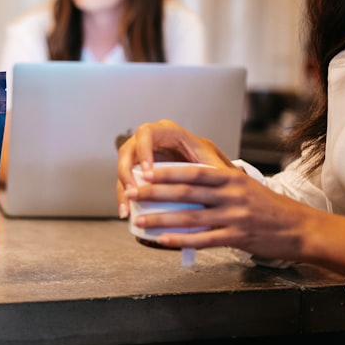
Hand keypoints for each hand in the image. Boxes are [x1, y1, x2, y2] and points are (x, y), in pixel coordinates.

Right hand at [116, 119, 232, 215]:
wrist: (205, 170)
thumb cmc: (208, 160)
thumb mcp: (213, 162)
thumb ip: (213, 168)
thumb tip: (221, 180)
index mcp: (167, 132)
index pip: (147, 133)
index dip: (143, 150)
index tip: (147, 171)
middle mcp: (150, 142)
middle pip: (128, 150)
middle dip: (126, 172)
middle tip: (133, 191)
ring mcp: (140, 157)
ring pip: (123, 168)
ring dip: (123, 188)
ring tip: (128, 207)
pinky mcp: (137, 173)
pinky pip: (125, 183)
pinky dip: (124, 198)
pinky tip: (127, 212)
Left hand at [123, 162, 315, 262]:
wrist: (301, 228)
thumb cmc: (269, 207)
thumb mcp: (245, 186)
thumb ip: (218, 183)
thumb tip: (184, 182)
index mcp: (231, 178)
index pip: (192, 171)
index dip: (165, 172)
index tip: (143, 172)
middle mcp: (231, 194)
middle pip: (185, 192)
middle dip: (154, 193)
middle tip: (131, 194)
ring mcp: (234, 217)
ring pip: (190, 217)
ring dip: (161, 219)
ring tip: (139, 221)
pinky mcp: (237, 238)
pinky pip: (203, 240)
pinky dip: (181, 240)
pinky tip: (162, 241)